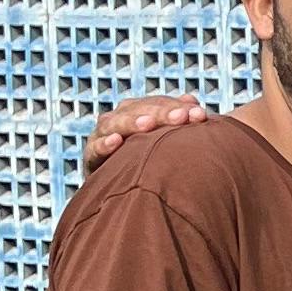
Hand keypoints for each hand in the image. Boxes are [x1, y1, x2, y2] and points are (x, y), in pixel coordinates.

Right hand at [84, 94, 207, 176]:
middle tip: (182, 117)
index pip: (158, 104)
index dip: (177, 107)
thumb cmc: (148, 162)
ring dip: (131, 122)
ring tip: (148, 124)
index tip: (200, 115)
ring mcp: (102, 136)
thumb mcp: (163, 140)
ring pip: (114, 123)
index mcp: (137, 112)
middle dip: (161, 112)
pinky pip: (95, 149)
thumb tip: (191, 100)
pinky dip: (104, 144)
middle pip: (138, 110)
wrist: (117, 190)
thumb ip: (176, 119)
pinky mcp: (91, 157)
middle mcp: (119, 119)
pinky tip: (116, 142)